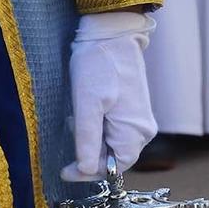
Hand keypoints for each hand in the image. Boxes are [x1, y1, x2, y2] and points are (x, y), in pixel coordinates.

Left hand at [62, 10, 156, 180]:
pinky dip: (98, 130)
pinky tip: (85, 115)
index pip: (113, 168)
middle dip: (89, 155)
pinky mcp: (133, 109)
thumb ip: (87, 140)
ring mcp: (140, 119)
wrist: (112, 34)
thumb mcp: (86, 104)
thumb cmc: (98, 66)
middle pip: (115, 157)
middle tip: (68, 142)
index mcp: (135, 132)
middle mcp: (143, 130)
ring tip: (75, 122)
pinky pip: (116, 131)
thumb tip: (86, 170)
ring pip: (114, 144)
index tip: (65, 170)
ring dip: (92, 141)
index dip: (89, 173)